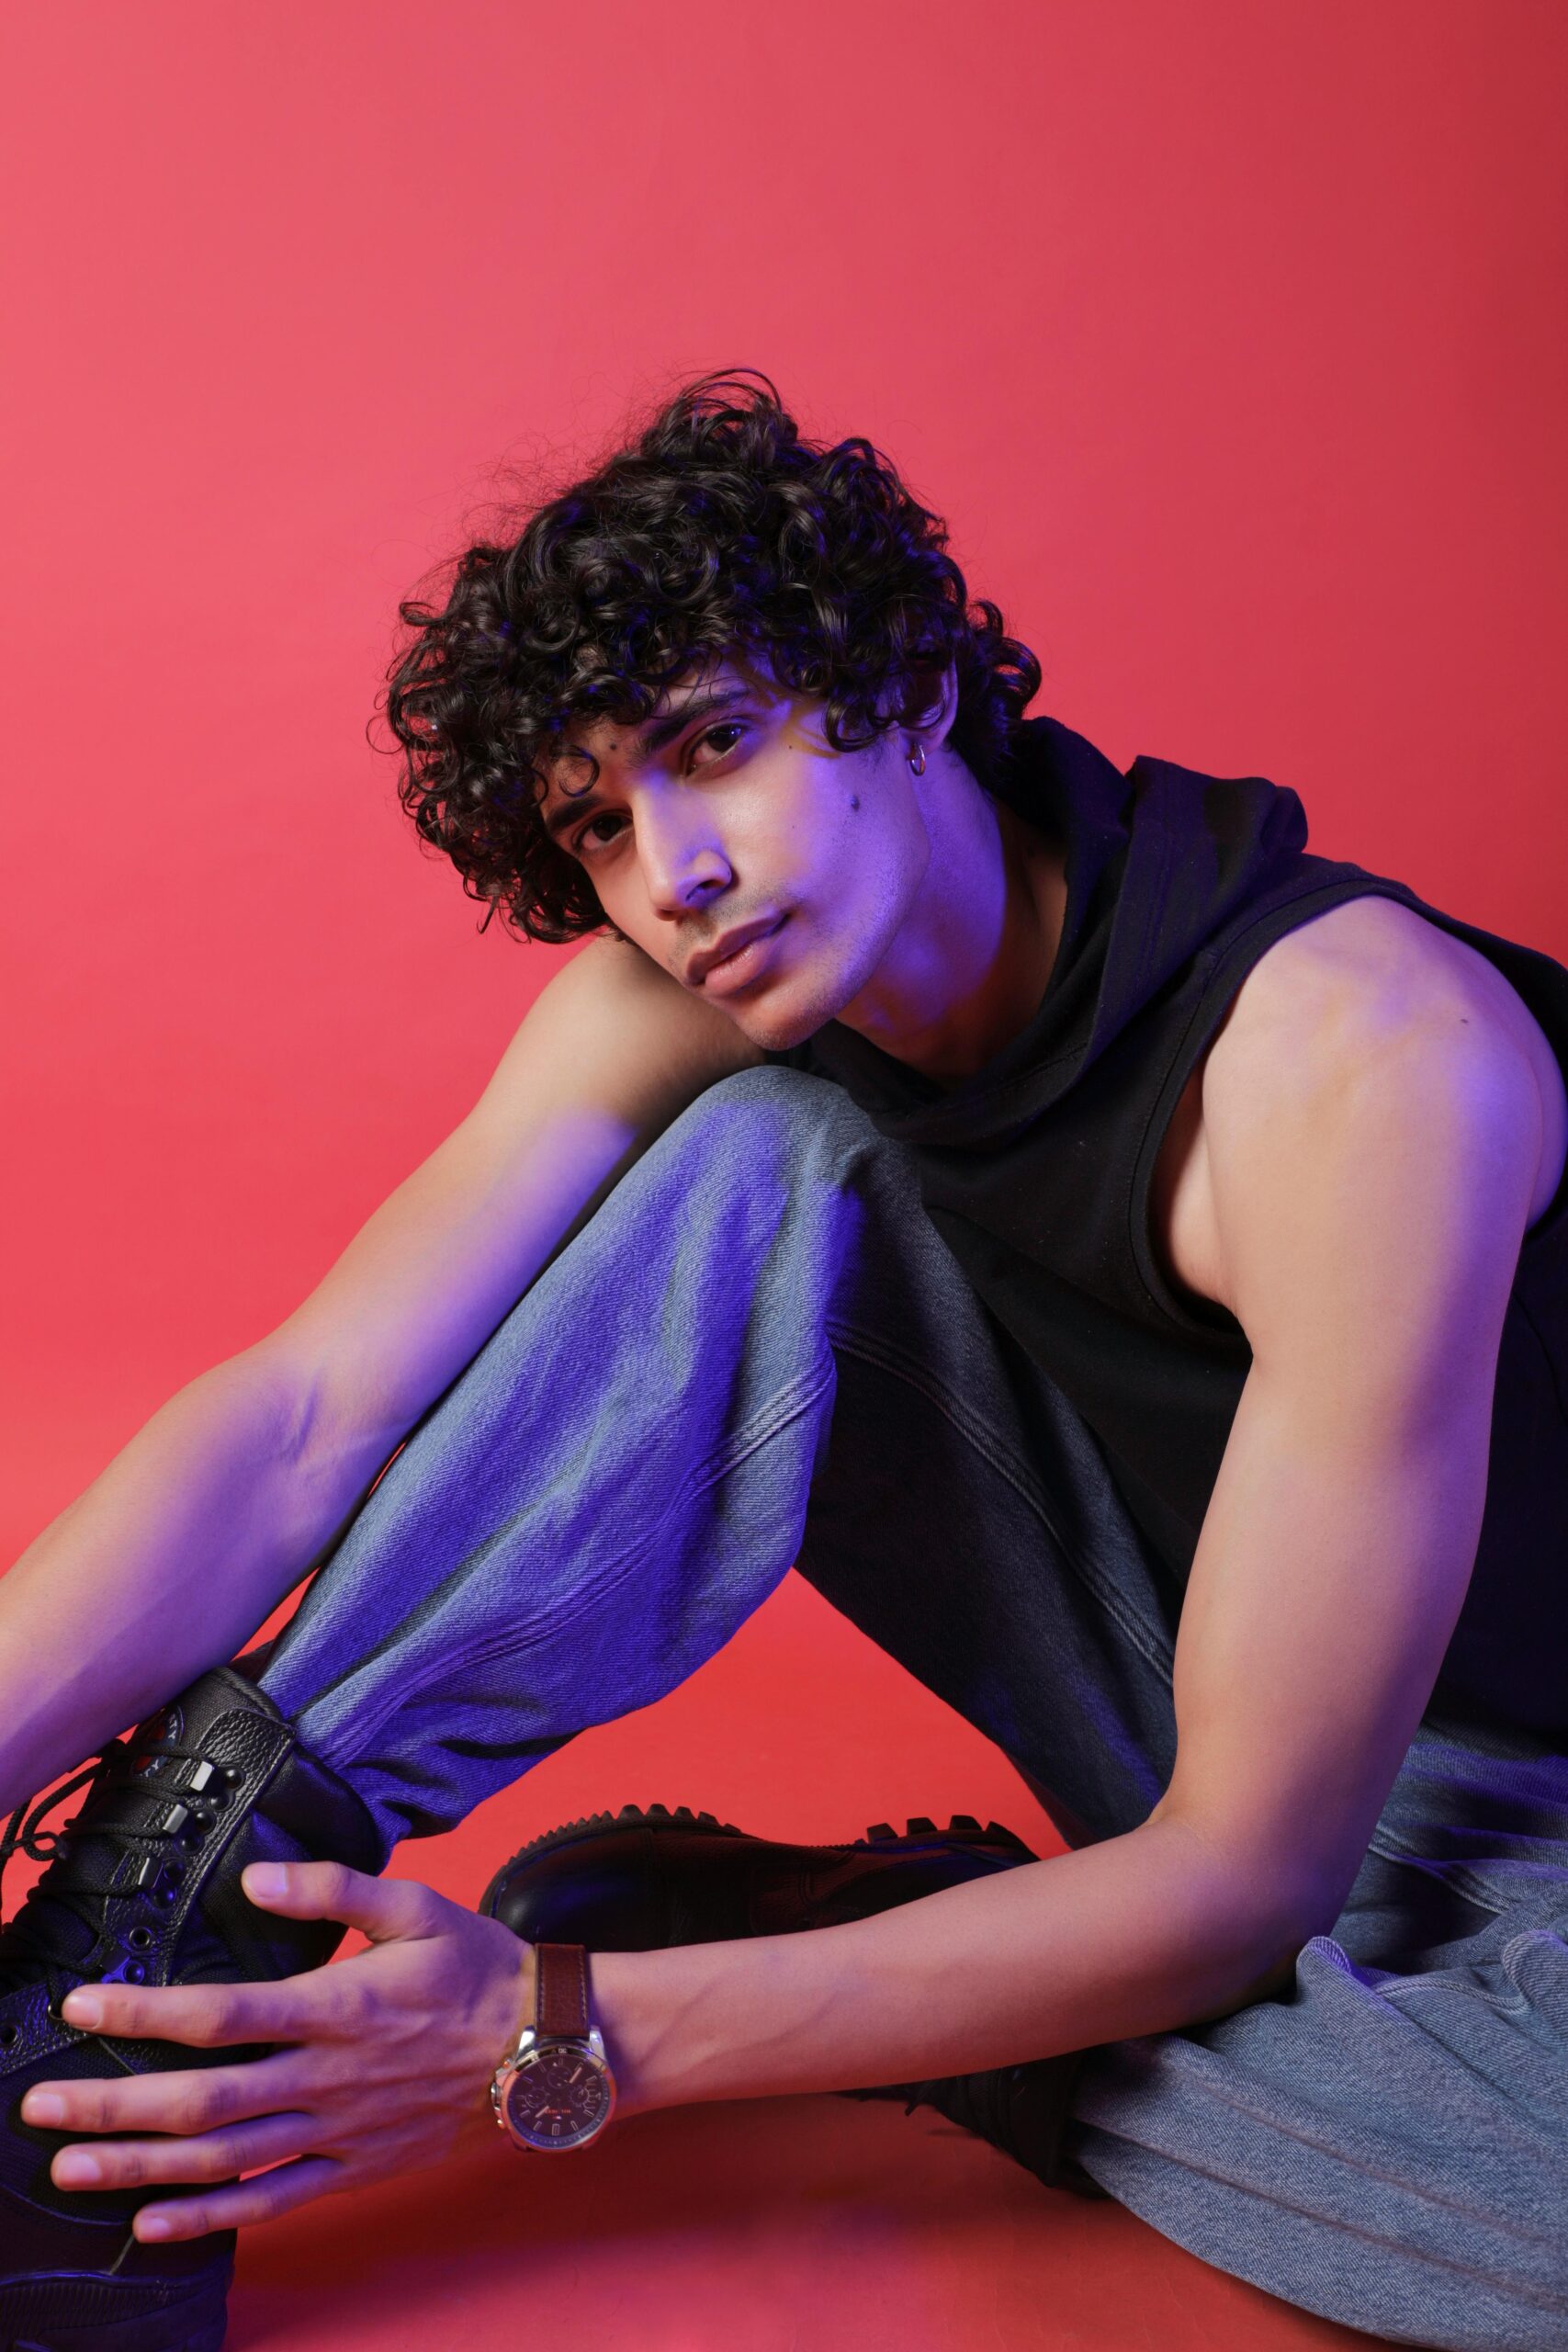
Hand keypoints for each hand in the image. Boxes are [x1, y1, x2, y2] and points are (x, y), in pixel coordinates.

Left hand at [19, 1862, 534, 2240]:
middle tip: (41, 2108)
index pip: (221, 2014)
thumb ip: (333, 1888)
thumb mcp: (416, 1905)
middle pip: (202, 2101)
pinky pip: (272, 2204)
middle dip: (112, 2107)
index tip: (80, 2009)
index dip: (143, 2015)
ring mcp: (340, 2132)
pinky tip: (152, 2224)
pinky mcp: (355, 2171)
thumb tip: (254, 1876)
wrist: (546, 2044)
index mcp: (340, 2006)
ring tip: (71, 2168)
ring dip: (140, 2168)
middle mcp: (329, 2077)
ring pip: (224, 2160)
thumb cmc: (479, 1967)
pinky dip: (208, 2220)